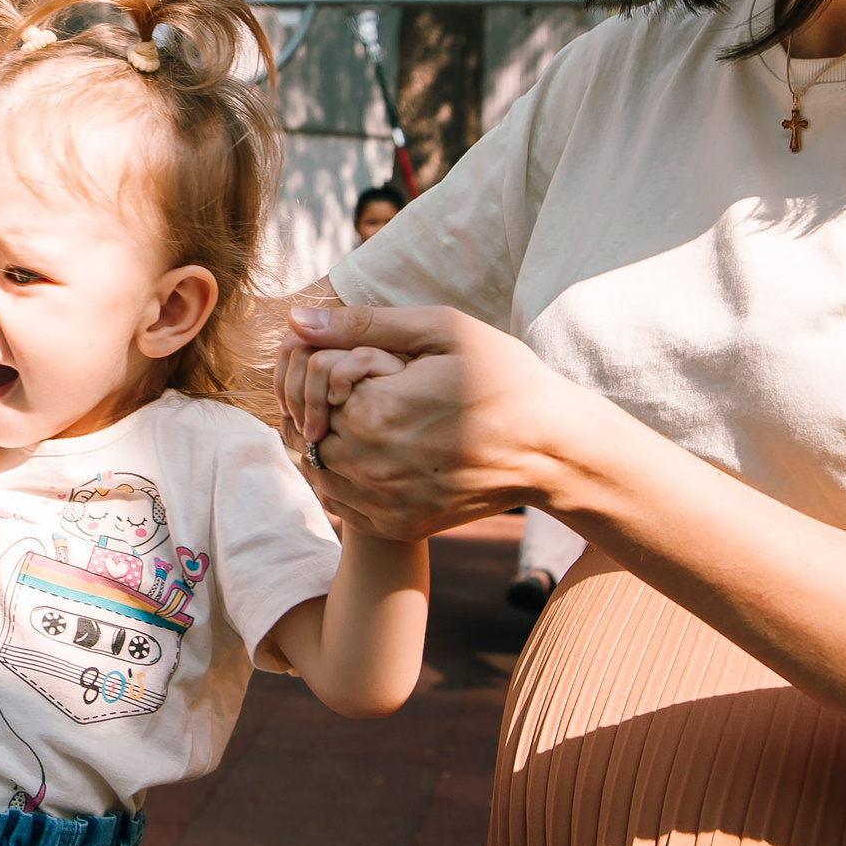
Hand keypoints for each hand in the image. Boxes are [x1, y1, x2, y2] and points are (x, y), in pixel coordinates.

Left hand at [283, 305, 579, 542]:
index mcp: (377, 409)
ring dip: (333, 441)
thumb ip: (361, 324)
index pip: (315, 381)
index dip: (338, 366)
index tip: (376, 365)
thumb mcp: (440, 330)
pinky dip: (345, 478)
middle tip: (379, 392)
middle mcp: (372, 463)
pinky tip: (379, 456)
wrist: (550, 448)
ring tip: (379, 422)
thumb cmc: (501, 377)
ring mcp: (384, 501)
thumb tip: (295, 320)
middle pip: (312, 425)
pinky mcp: (397, 525)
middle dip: (331, 404)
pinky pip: (339, 501)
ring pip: (318, 466)